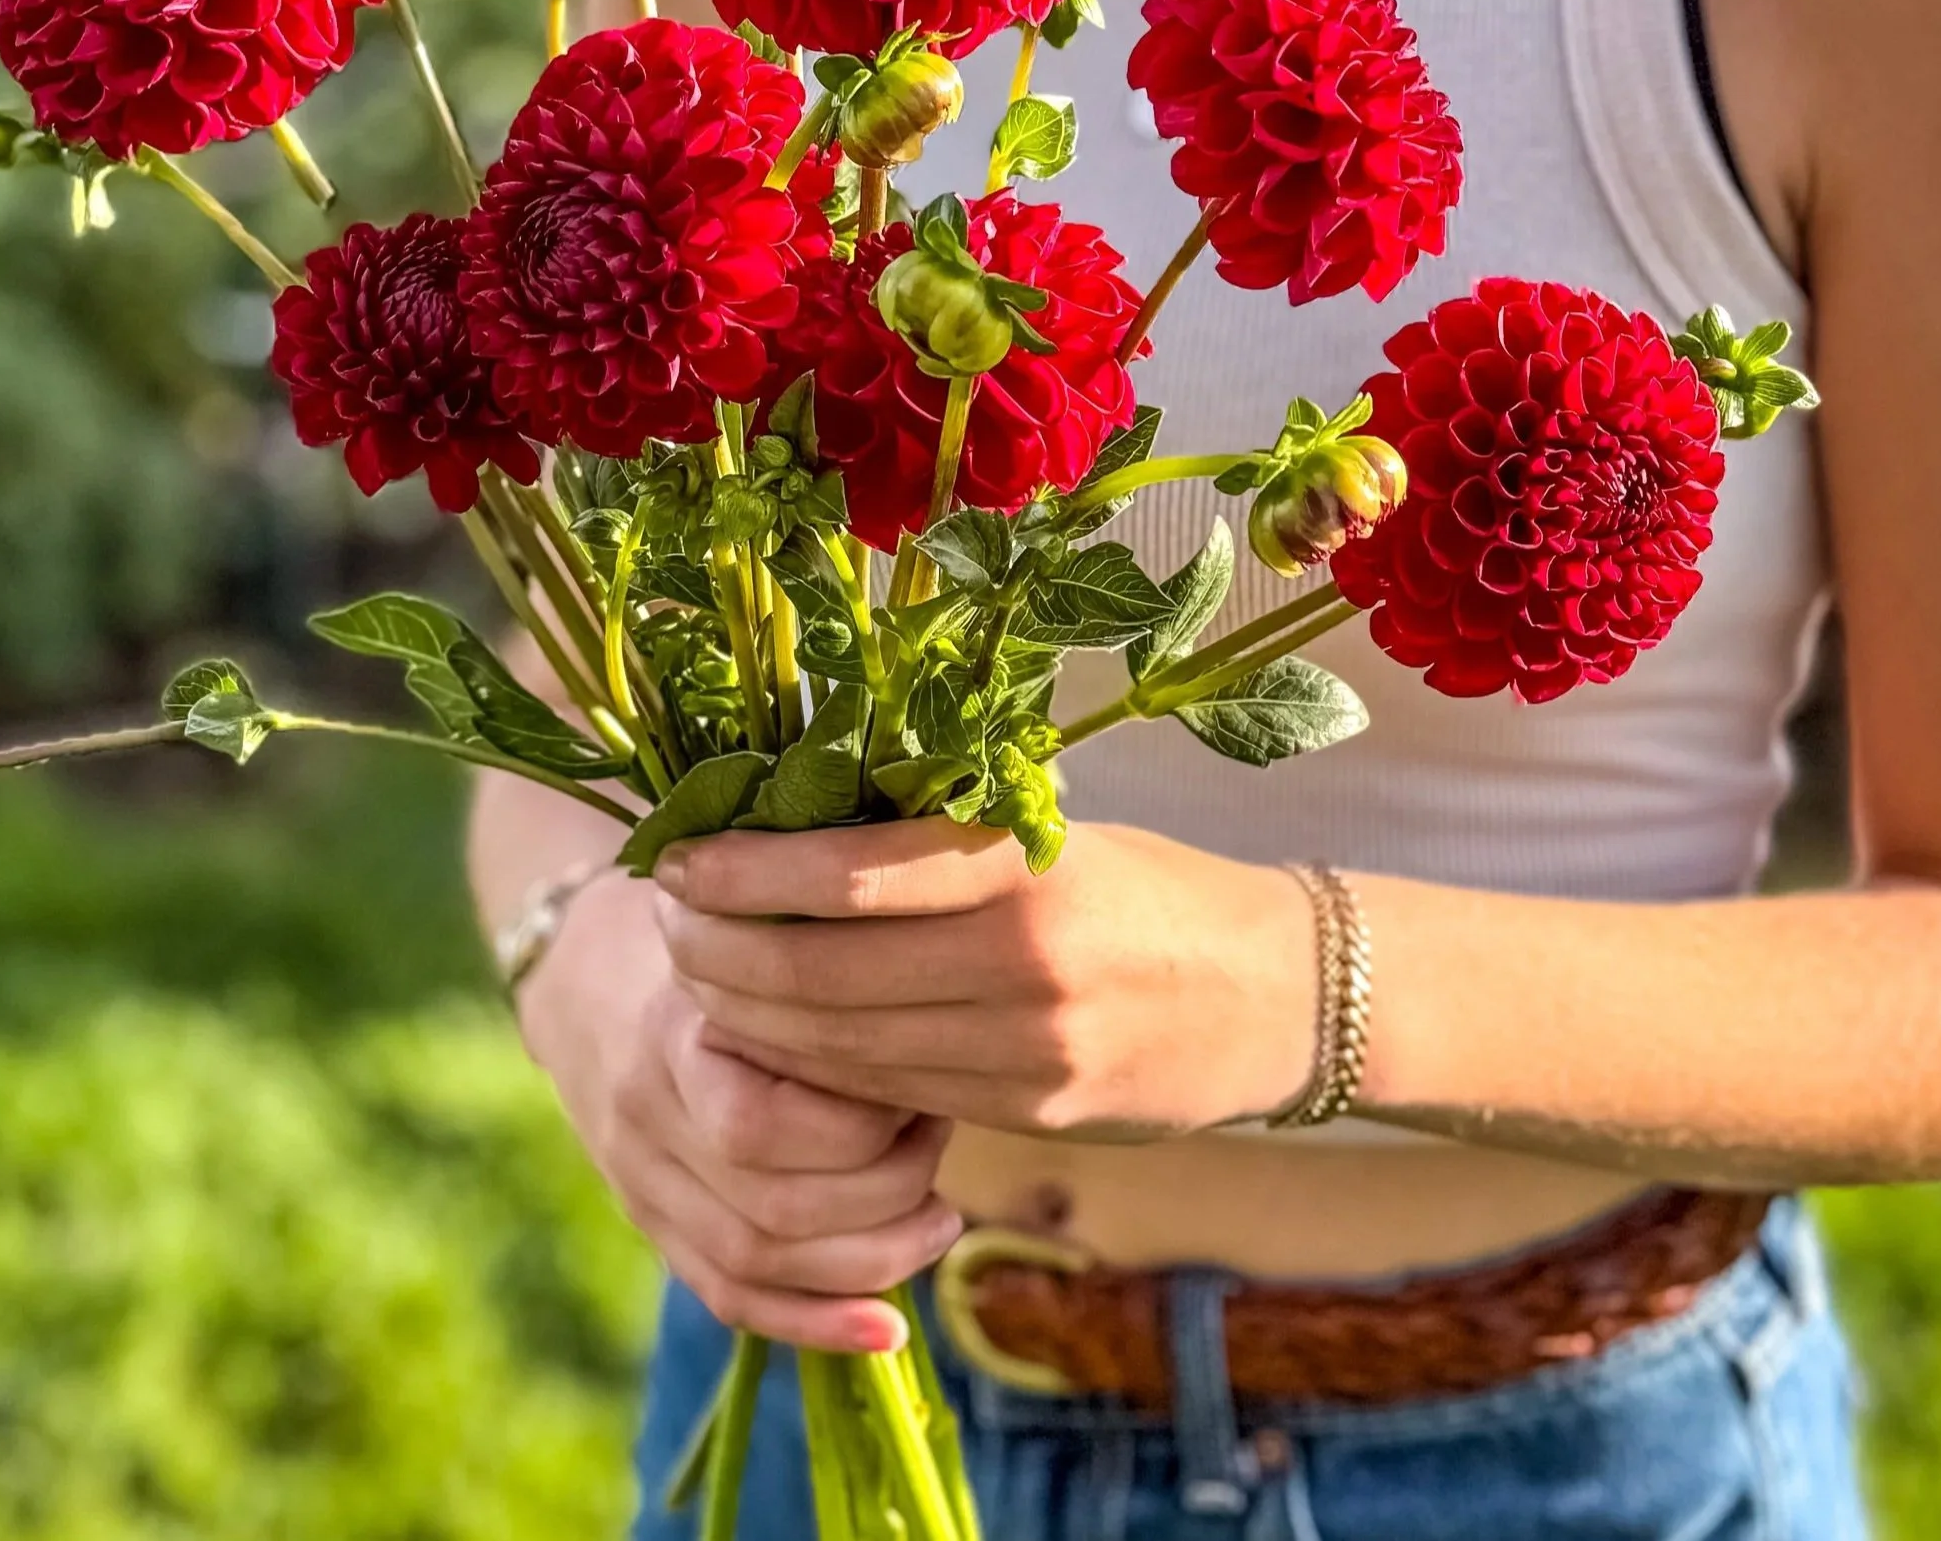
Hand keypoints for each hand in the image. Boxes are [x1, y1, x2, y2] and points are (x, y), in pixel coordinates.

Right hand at [517, 868, 963, 1351]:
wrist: (582, 967)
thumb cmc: (702, 930)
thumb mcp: (751, 926)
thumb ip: (821, 987)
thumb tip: (942, 1046)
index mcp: (671, 1033)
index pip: (761, 1128)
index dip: (866, 1128)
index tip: (927, 1083)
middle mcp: (645, 1120)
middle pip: (774, 1211)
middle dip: (887, 1194)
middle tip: (940, 1140)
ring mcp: (639, 1182)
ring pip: (756, 1264)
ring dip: (869, 1260)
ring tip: (939, 1219)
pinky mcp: (650, 1223)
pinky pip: (727, 1295)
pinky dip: (812, 1323)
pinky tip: (886, 1328)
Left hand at [657, 819, 1316, 1139]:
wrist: (1276, 995)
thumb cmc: (1146, 887)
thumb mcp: (1055, 833)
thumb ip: (940, 840)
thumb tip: (793, 824)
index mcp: (1025, 867)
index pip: (851, 873)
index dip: (745, 873)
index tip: (674, 861)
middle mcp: (1023, 965)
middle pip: (824, 974)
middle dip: (721, 953)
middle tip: (664, 921)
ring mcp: (1025, 1056)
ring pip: (842, 1048)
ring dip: (749, 1016)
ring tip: (696, 975)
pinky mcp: (1026, 1117)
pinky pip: (891, 1094)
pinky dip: (813, 1067)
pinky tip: (771, 1035)